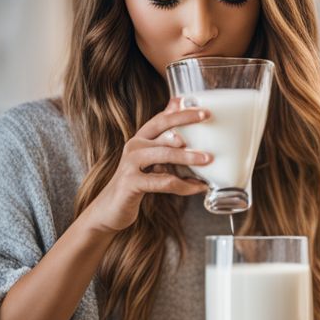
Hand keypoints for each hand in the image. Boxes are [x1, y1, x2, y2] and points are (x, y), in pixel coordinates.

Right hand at [80, 101, 211, 233]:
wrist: (111, 208)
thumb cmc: (137, 182)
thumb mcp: (151, 160)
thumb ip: (165, 142)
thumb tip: (181, 117)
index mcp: (140, 139)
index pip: (161, 119)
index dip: (181, 113)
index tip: (203, 111)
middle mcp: (134, 146)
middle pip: (163, 129)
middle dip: (185, 122)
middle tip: (207, 120)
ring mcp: (131, 163)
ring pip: (165, 154)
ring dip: (189, 156)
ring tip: (208, 159)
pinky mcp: (132, 182)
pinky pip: (164, 182)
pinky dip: (184, 185)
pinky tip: (198, 187)